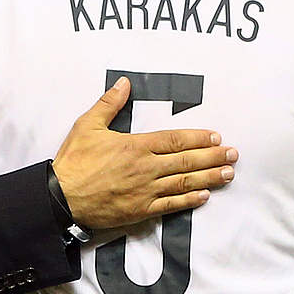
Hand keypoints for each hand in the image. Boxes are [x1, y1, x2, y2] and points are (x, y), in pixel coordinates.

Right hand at [52, 76, 236, 229]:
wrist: (60, 198)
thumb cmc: (73, 161)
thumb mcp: (87, 125)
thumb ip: (109, 104)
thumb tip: (124, 83)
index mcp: (136, 145)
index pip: (175, 139)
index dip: (198, 138)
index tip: (216, 137)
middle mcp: (146, 168)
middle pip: (187, 160)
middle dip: (213, 157)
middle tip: (233, 155)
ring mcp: (145, 191)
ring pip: (184, 183)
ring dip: (209, 178)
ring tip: (228, 174)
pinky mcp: (140, 210)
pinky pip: (171, 206)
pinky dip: (189, 201)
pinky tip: (204, 196)